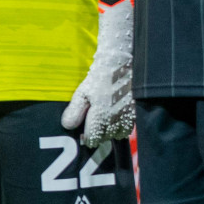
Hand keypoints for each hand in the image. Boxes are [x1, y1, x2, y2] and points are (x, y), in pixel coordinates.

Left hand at [61, 0, 134, 145]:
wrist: (122, 64)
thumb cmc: (99, 77)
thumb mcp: (82, 92)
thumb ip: (75, 110)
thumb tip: (68, 126)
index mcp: (100, 117)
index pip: (93, 139)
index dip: (87, 136)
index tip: (84, 131)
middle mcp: (115, 120)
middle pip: (105, 138)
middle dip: (98, 133)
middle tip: (93, 121)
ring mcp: (127, 117)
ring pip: (117, 134)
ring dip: (110, 131)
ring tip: (104, 119)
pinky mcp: (136, 113)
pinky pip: (128, 128)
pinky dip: (121, 126)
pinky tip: (115, 116)